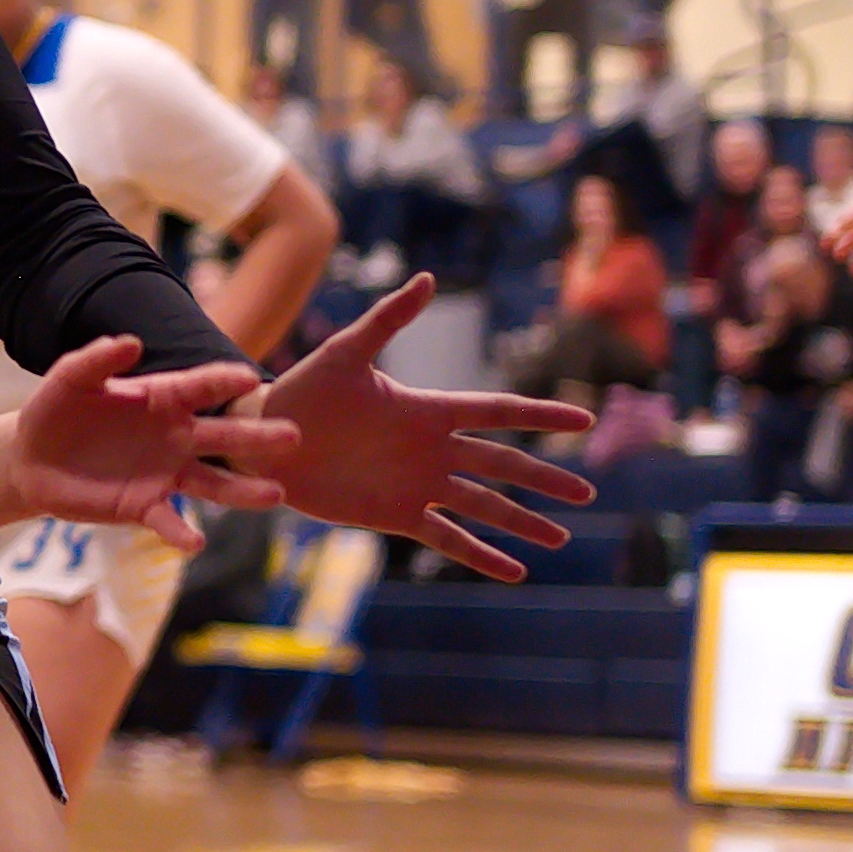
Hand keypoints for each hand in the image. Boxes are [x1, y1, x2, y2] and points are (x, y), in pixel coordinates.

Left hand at [0, 338, 294, 543]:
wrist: (31, 459)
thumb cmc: (56, 409)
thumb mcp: (71, 377)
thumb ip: (98, 358)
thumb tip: (131, 342)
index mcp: (162, 397)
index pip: (201, 387)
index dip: (225, 382)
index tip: (252, 379)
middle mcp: (174, 436)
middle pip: (223, 435)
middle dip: (257, 436)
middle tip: (293, 437)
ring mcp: (164, 473)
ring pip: (213, 482)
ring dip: (243, 490)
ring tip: (275, 494)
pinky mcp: (143, 506)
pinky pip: (169, 520)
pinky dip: (182, 533)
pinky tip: (196, 543)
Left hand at [257, 278, 591, 578]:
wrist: (266, 439)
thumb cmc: (304, 390)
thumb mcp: (347, 353)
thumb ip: (389, 319)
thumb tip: (427, 278)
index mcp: (429, 409)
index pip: (497, 412)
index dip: (540, 416)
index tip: (582, 419)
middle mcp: (433, 449)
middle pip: (503, 465)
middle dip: (544, 479)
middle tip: (586, 494)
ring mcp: (419, 485)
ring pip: (484, 507)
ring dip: (522, 522)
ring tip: (559, 539)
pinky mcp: (397, 515)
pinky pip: (447, 538)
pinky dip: (480, 556)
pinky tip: (512, 573)